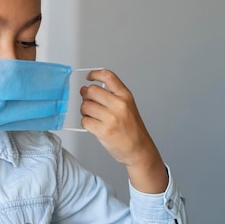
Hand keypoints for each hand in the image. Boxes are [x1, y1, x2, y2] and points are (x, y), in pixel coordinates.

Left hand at [80, 69, 167, 192]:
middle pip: (91, 90)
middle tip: (88, 101)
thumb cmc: (132, 129)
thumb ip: (112, 96)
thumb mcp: (127, 106)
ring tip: (92, 116)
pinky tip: (93, 125)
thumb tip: (88, 89)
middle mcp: (119, 105)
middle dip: (85, 96)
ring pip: (85, 106)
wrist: (139, 149)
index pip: (108, 76)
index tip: (89, 77)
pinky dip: (86, 123)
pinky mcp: (104, 131)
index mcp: (125, 96)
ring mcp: (112, 118)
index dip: (95, 74)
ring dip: (84, 111)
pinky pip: (85, 121)